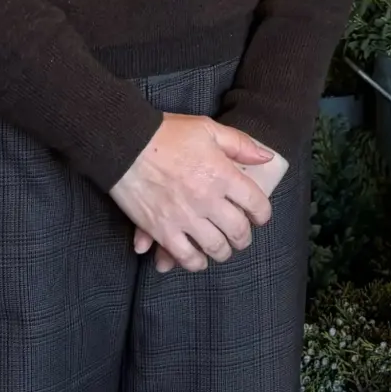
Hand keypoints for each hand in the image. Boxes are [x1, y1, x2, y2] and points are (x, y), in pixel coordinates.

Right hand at [107, 115, 275, 271]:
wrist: (124, 145)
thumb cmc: (166, 133)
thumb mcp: (208, 129)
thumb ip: (240, 144)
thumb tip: (265, 158)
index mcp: (222, 174)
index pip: (256, 203)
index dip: (262, 214)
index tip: (259, 216)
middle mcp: (207, 200)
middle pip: (238, 231)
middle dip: (244, 237)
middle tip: (241, 237)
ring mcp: (185, 218)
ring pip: (215, 248)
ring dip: (223, 252)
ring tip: (222, 249)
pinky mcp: (162, 230)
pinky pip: (185, 257)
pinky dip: (195, 262)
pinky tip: (198, 259)